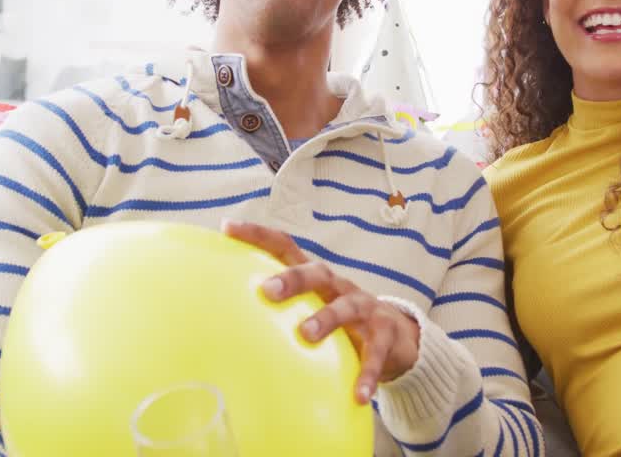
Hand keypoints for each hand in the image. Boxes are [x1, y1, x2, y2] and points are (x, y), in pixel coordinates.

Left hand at [221, 219, 420, 403]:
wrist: (399, 338)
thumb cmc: (341, 323)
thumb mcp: (314, 309)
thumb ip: (281, 312)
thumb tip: (221, 328)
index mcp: (317, 279)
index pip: (285, 248)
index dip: (258, 235)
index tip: (227, 227)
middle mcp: (340, 287)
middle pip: (317, 273)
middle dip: (293, 278)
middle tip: (267, 290)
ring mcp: (365, 308)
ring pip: (346, 307)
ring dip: (326, 319)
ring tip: (307, 335)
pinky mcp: (385, 335)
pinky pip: (375, 354)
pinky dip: (366, 373)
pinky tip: (358, 394)